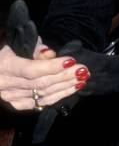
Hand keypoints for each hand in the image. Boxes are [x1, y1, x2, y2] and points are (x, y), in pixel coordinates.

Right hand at [2, 0, 89, 143]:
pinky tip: (72, 89)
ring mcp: (11, 97)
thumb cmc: (8, 48)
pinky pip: (40, 103)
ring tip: (82, 79)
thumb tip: (52, 54)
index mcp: (6, 66)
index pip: (31, 69)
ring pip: (43, 95)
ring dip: (66, 87)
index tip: (71, 61)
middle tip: (83, 70)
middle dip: (65, 76)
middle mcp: (7, 85)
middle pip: (40, 83)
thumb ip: (35, 47)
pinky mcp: (17, 104)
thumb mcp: (17, 41)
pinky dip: (58, 96)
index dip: (52, 66)